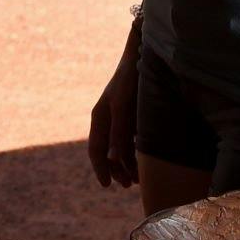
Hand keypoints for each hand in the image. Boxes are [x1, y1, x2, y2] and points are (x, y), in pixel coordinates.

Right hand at [88, 42, 140, 188]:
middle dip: (115, 170)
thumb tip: (113, 160)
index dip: (101, 168)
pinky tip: (143, 162)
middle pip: (106, 151)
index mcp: (100, 116)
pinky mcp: (131, 114)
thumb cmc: (131, 80)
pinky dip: (133, 153)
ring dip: (126, 164)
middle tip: (128, 186)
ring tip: (137, 180)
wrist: (143, 54)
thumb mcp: (124, 107)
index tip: (106, 185)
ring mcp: (119, 116)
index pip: (97, 149)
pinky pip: (128, 139)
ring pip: (118, 148)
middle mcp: (107, 118)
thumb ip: (119, 133)